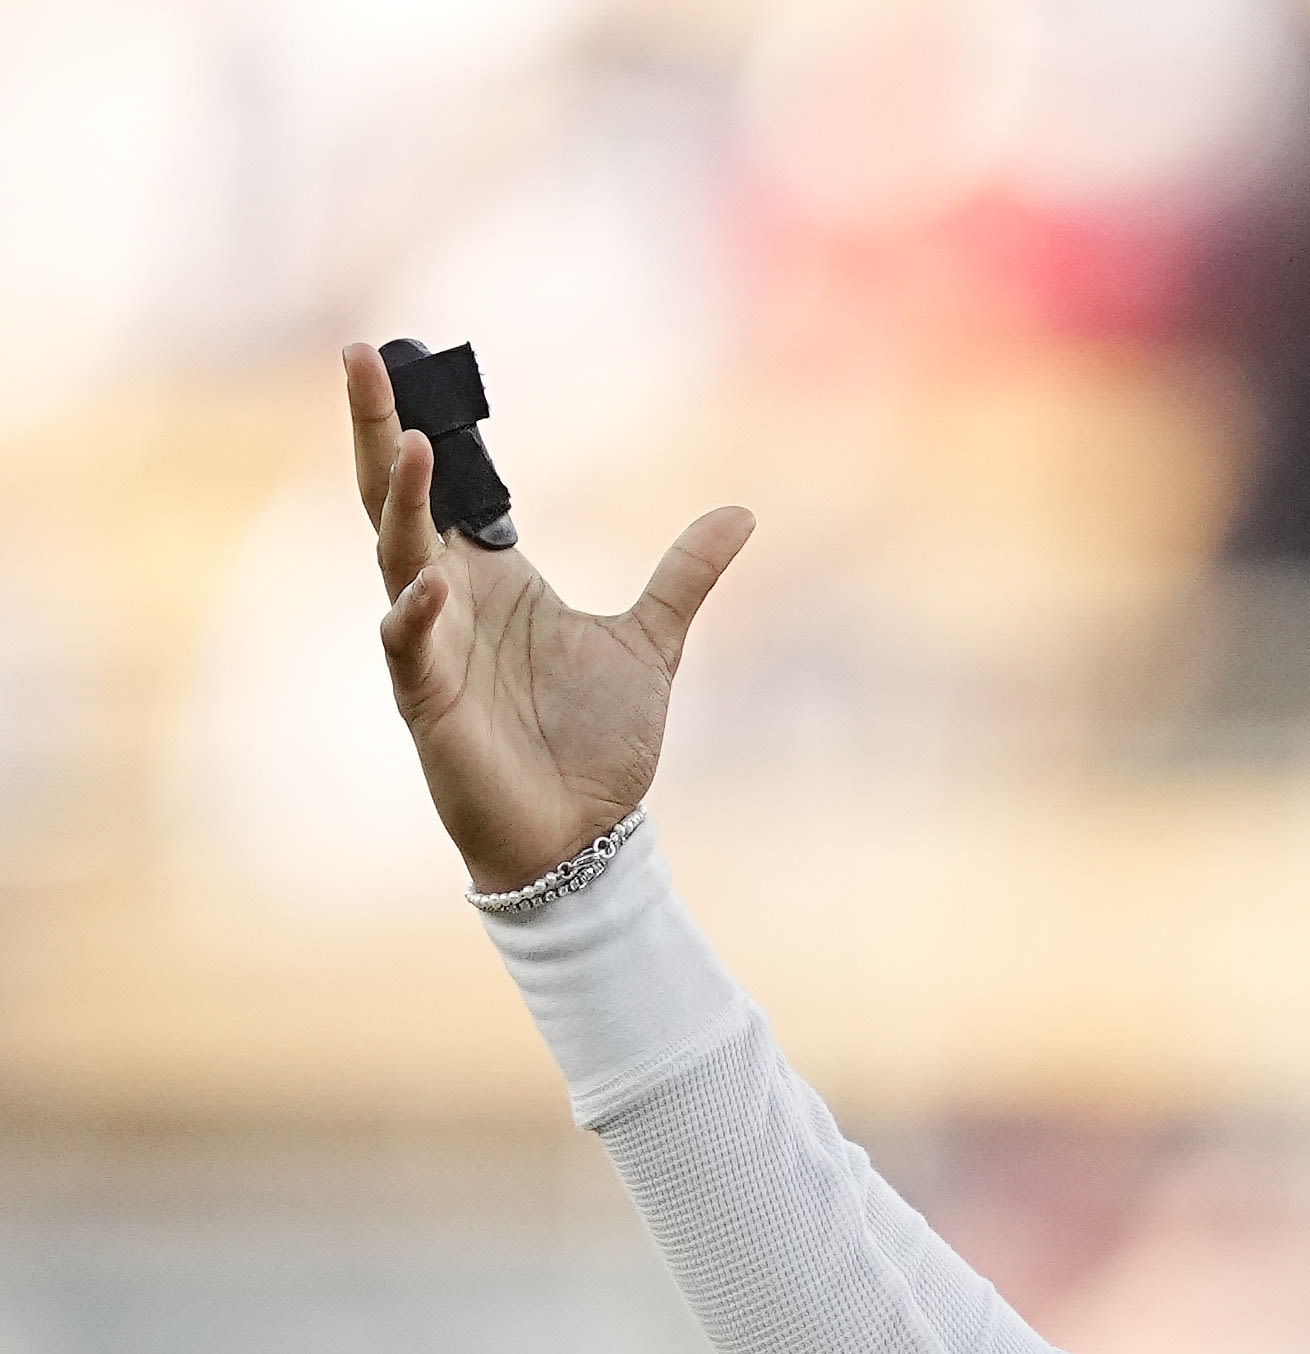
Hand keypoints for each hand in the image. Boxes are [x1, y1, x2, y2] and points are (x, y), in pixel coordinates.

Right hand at [343, 342, 753, 892]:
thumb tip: (742, 512)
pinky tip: (429, 584)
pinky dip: (417, 616)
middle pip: (397, 498)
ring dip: (401, 504)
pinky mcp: (428, 702)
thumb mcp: (651, 642)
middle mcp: (449, 598)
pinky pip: (410, 648)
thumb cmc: (594, 743)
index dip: (426, 423)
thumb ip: (685, 575)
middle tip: (360, 355)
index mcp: (492, 578)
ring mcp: (431, 647)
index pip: (445, 485)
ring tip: (412, 448)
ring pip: (397, 558)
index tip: (406, 356)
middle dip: (379, 429)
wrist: (582, 836)